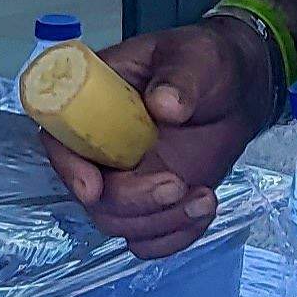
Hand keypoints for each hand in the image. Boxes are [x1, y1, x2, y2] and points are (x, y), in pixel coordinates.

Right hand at [39, 16, 280, 257]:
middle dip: (133, 201)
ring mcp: (127, 180)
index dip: (68, 168)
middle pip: (93, 196)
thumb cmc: (204, 64)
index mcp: (94, 103)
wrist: (236, 92)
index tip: (94, 188)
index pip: (60, 139)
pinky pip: (150, 239)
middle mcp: (102, 149)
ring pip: (121, 224)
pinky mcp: (153, 203)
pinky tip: (204, 207)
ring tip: (204, 197)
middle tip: (178, 183)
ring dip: (161, 221)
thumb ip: (179, 78)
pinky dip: (176, 236)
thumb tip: (164, 104)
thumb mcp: (195, 57)